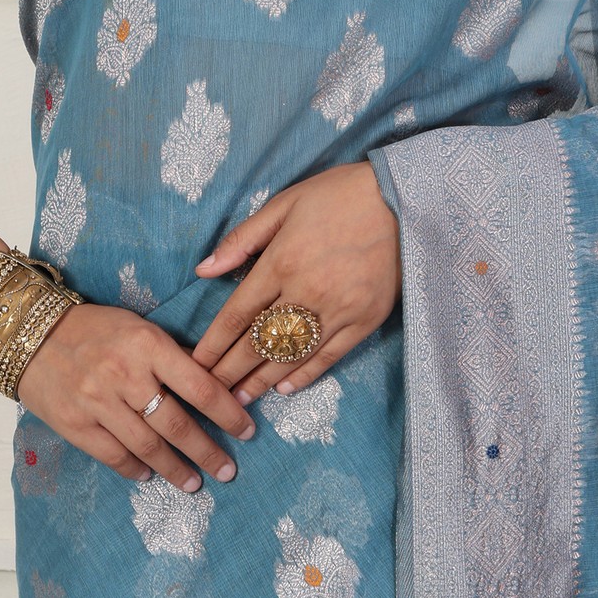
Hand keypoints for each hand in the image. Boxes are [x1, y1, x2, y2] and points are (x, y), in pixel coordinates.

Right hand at [16, 301, 254, 493]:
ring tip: (195, 483)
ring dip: (176, 470)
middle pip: (178, 425)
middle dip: (208, 452)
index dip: (229, 414)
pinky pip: (114, 456)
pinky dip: (135, 470)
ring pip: (149, 447)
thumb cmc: (94, 329)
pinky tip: (150, 476)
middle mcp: (125, 375)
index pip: (201, 386)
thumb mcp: (139, 328)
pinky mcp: (75, 424)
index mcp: (148, 345)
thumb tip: (214, 383)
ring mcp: (98, 403)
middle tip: (228, 470)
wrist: (30, 335)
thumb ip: (171, 356)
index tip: (247, 431)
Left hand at [190, 162, 400, 401]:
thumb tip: (203, 269)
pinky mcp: (364, 321)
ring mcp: (338, 311)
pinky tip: (285, 388)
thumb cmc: (337, 196)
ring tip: (240, 401)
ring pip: (291, 356)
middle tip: (210, 395)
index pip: (237, 315)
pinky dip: (305, 375)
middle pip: (258, 343)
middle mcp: (306, 293)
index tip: (196, 364)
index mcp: (281, 263)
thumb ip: (242, 240)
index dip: (213, 344)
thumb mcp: (283, 204)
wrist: (401, 200)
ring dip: (262, 381)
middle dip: (230, 372)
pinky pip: (328, 356)